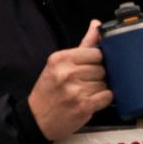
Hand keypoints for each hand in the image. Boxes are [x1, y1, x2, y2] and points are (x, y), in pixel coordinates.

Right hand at [28, 21, 113, 139]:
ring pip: (105, 83)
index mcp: (61, 59)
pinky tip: (92, 101)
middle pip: (102, 68)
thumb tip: (97, 24)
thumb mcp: (59, 64)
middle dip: (98, 76)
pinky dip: (103, 100)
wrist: (36, 119)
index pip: (96, 52)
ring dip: (100, 89)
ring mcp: (75, 90)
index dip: (97, 61)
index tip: (89, 68)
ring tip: (86, 93)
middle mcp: (67, 73)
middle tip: (85, 83)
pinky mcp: (83, 106)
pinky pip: (107, 96)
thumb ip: (83, 44)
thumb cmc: (49, 90)